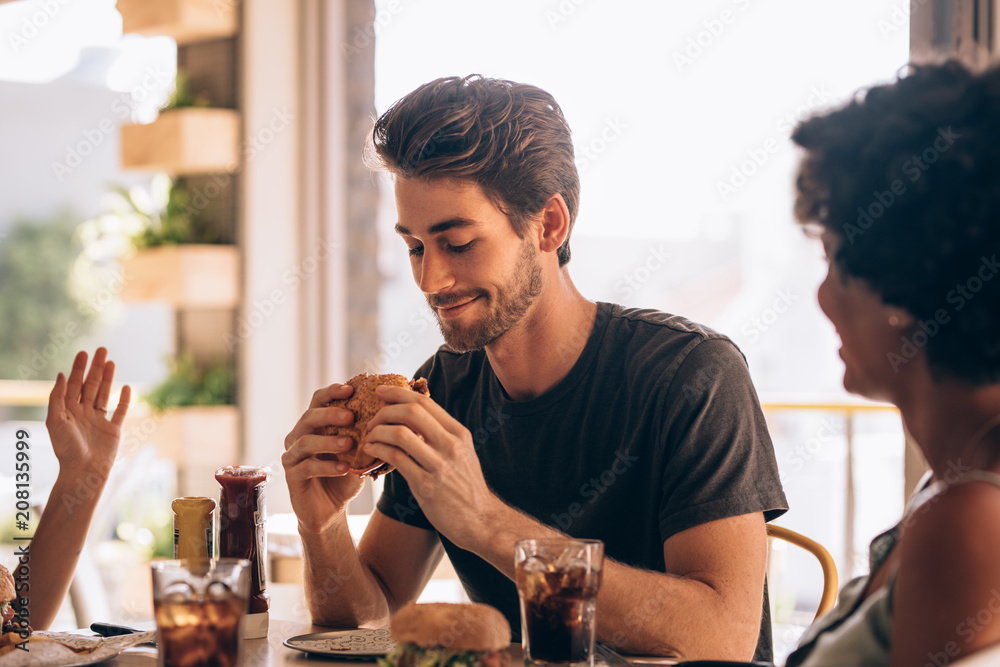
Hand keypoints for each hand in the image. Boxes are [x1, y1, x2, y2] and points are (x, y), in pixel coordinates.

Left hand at [45, 348, 130, 480]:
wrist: (85, 471)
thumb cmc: (66, 449)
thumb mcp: (55, 420)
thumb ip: (57, 398)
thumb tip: (60, 375)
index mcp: (68, 411)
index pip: (74, 384)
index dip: (78, 368)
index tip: (83, 353)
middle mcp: (83, 413)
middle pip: (90, 385)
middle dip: (95, 367)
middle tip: (102, 349)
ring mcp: (99, 420)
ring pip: (104, 394)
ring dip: (108, 378)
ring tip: (111, 361)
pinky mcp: (114, 429)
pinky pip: (120, 411)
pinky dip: (124, 399)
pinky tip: (126, 387)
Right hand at [282, 384, 365, 533]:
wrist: (331, 509)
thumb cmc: (344, 476)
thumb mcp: (358, 453)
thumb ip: (367, 434)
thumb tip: (392, 414)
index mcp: (314, 425)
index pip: (318, 400)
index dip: (332, 392)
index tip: (351, 389)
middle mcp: (299, 436)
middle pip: (309, 417)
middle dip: (330, 414)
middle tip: (350, 416)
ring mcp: (292, 456)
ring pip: (305, 441)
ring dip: (328, 441)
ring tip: (349, 444)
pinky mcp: (292, 477)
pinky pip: (306, 467)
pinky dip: (326, 466)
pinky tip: (344, 468)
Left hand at [363, 386, 500, 549]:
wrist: (480, 520)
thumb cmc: (466, 486)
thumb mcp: (462, 452)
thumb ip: (442, 434)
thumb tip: (415, 415)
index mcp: (458, 433)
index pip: (424, 402)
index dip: (398, 392)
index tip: (381, 390)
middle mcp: (451, 445)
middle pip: (411, 412)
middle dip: (385, 411)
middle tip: (372, 419)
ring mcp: (439, 465)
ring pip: (400, 434)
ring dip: (378, 432)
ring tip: (369, 437)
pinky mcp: (426, 485)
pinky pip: (396, 459)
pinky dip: (379, 451)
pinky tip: (372, 452)